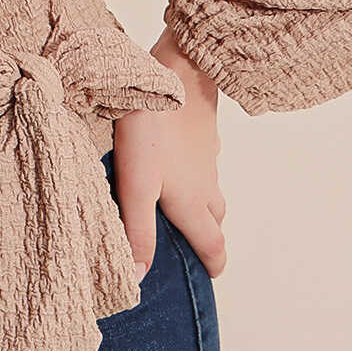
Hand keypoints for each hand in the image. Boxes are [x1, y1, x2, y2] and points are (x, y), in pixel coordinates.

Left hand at [112, 26, 226, 283]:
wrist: (177, 72)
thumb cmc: (152, 130)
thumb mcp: (137, 184)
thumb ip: (137, 230)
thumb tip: (137, 278)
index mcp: (192, 203)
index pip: (213, 245)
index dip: (213, 263)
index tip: (210, 275)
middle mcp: (206, 183)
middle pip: (214, 219)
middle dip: (207, 236)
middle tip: (190, 245)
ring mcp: (207, 156)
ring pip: (211, 189)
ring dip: (203, 205)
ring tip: (180, 207)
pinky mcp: (203, 132)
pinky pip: (204, 162)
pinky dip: (196, 173)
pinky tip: (176, 161)